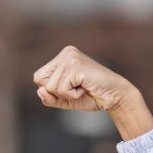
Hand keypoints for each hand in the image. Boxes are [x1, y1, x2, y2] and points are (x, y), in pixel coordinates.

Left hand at [32, 46, 152, 139]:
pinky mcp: (76, 66)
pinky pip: (61, 89)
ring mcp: (71, 57)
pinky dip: (73, 95)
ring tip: (82, 87)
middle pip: (40, 81)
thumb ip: (49, 98)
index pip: (38, 78)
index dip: (51, 90)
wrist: (114, 97)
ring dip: (67, 94)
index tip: (71, 88)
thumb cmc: (91, 96)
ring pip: (50, 87)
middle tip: (77, 88)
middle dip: (57, 92)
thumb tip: (40, 91)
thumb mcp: (64, 99)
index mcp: (62, 57)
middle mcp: (66, 53)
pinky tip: (86, 88)